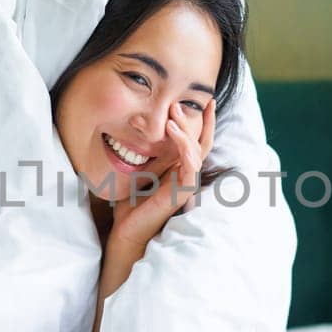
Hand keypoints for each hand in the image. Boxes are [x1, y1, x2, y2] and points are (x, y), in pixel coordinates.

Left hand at [108, 99, 215, 252]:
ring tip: (173, 114)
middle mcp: (187, 175)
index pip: (197, 141)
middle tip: (184, 102)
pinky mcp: (182, 192)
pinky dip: (185, 147)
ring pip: (196, 151)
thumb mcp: (140, 170)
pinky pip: (190, 166)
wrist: (126, 231)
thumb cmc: (131, 205)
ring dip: (186, 130)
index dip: (203, 121)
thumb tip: (148, 127)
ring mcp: (186, 184)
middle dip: (198, 120)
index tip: (205, 100)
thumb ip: (150, 153)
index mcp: (179, 169)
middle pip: (202, 142)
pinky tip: (174, 132)